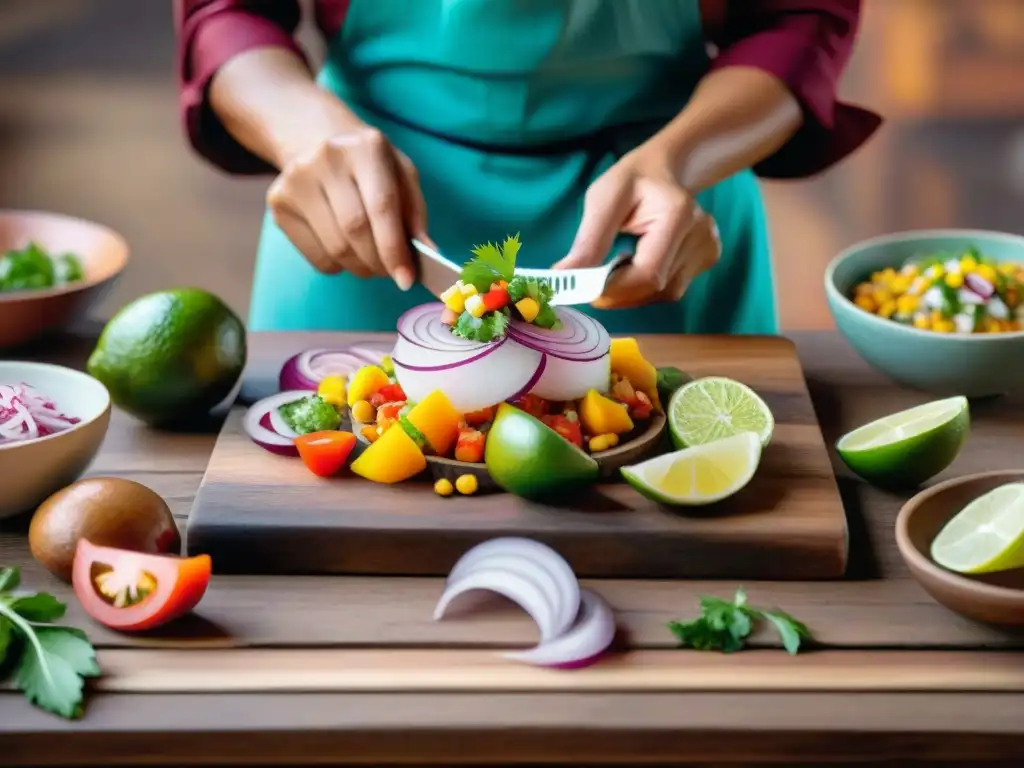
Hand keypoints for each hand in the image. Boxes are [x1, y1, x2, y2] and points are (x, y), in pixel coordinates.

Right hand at [266, 125, 427, 288]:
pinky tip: (344, 251)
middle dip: (378, 262)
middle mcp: (326, 159)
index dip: (395, 249)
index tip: (406, 279)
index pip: (381, 207)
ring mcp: (296, 180)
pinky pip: (315, 255)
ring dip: (360, 267)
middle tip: (390, 273)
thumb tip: (427, 254)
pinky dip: (337, 266)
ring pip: (335, 248)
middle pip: (355, 230)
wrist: (316, 139)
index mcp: (365, 147)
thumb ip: (415, 214)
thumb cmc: (370, 165)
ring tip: (371, 262)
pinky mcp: (278, 203)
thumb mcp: (401, 175)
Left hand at [555, 141, 720, 308]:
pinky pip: (673, 289)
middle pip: (656, 288)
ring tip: (620, 263)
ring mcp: (709, 247)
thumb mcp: (603, 199)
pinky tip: (640, 263)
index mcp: (678, 214)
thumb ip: (588, 241)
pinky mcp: (709, 258)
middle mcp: (702, 234)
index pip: (648, 273)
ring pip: (664, 294)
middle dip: (619, 292)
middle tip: (593, 280)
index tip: (584, 289)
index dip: (614, 290)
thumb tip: (564, 278)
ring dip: (633, 290)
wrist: (664, 169)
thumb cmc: (632, 180)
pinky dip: (648, 287)